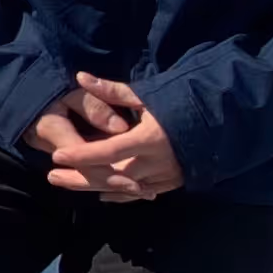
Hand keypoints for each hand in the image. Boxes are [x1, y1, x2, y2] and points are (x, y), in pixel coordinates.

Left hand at [35, 75, 181, 199]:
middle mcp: (154, 163)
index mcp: (148, 139)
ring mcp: (163, 176)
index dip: (81, 156)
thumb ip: (111, 90)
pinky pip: (138, 193)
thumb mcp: (146, 95)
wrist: (220, 121)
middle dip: (79, 178)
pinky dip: (118, 195)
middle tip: (52, 176)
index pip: (107, 152)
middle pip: (109, 176)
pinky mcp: (170, 183)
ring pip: (121, 189)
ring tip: (65, 183)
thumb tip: (80, 77)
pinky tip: (100, 195)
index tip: (57, 157)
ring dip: (92, 187)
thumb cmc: (180, 103)